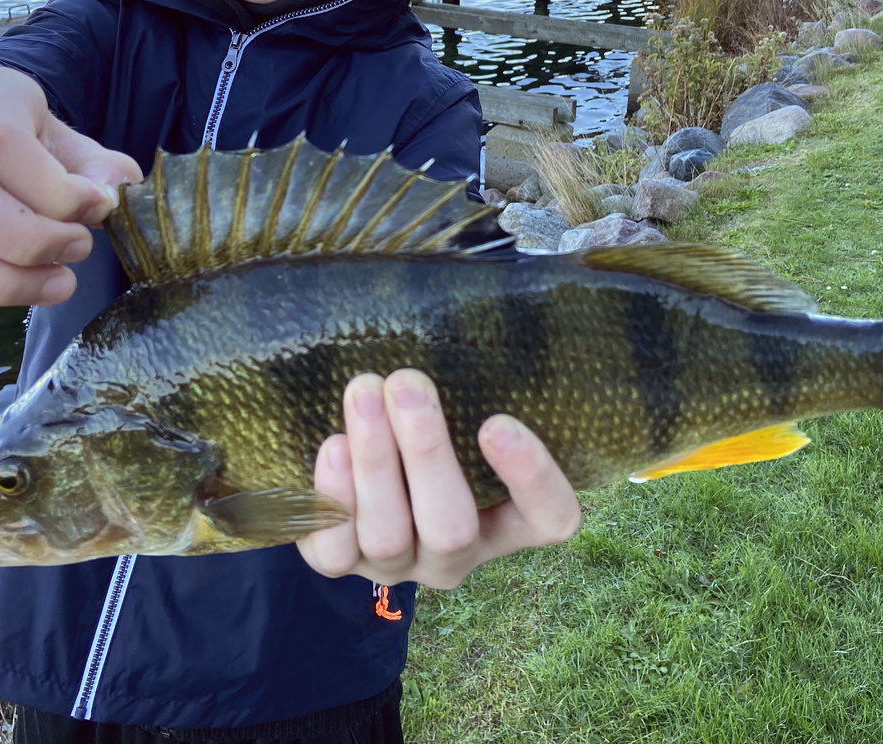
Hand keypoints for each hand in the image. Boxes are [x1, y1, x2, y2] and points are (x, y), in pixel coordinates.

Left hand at [297, 369, 581, 589]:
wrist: (356, 459)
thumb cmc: (424, 420)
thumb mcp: (460, 409)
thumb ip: (470, 389)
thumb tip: (458, 318)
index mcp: (507, 521)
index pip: (549, 519)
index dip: (533, 480)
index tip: (499, 423)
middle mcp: (456, 554)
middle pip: (453, 529)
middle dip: (427, 454)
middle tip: (407, 383)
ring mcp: (397, 564)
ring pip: (389, 535)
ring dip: (374, 462)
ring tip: (363, 393)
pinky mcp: (343, 564)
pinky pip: (335, 551)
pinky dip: (334, 498)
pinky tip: (333, 446)